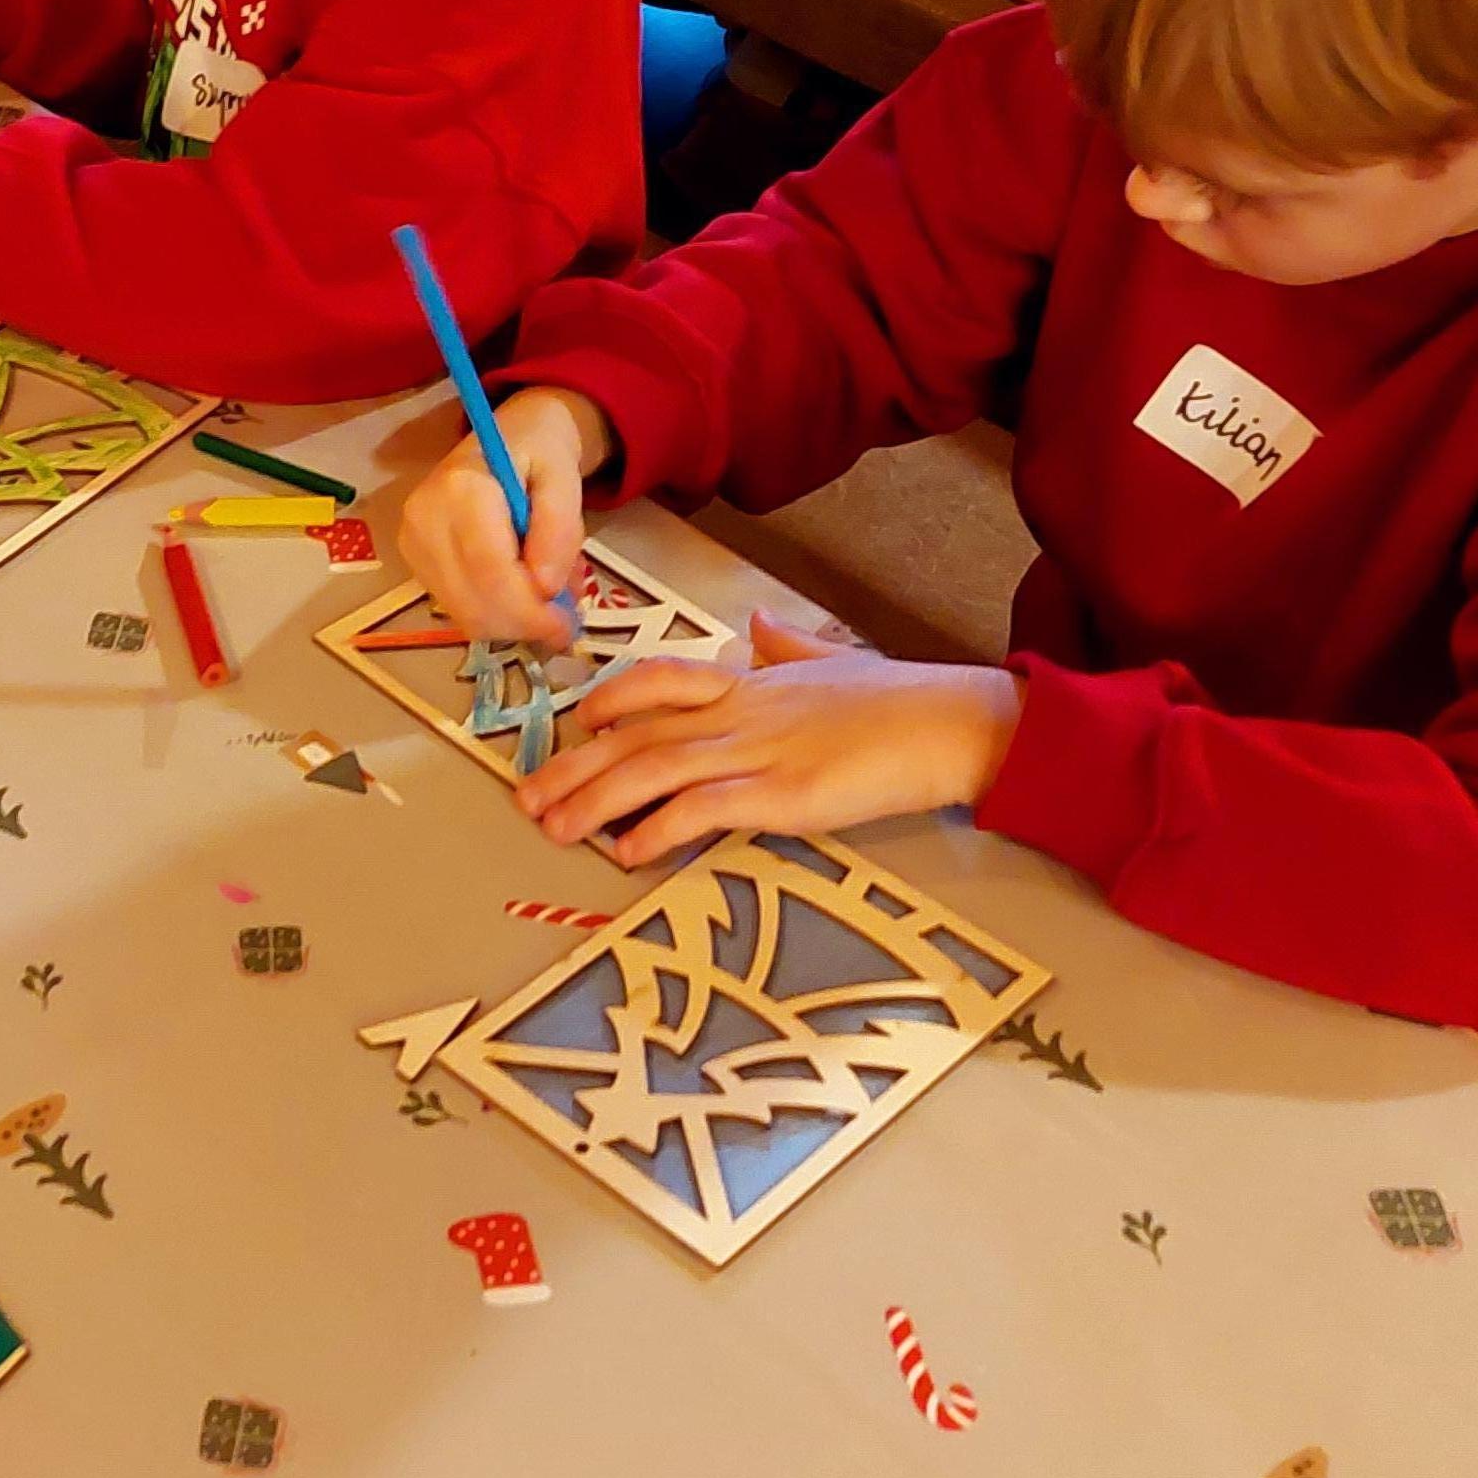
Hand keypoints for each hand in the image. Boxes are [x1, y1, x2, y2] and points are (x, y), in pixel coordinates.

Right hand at [398, 387, 605, 645]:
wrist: (505, 438)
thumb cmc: (538, 453)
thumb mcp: (565, 478)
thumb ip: (559, 529)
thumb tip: (545, 587)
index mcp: (461, 488)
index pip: (490, 570)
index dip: (530, 610)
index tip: (567, 627)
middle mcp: (425, 517)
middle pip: (473, 601)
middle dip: (523, 625)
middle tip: (563, 627)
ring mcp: (412, 541)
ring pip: (463, 614)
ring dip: (510, 624)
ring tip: (543, 605)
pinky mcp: (414, 560)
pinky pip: (456, 609)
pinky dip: (493, 615)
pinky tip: (517, 595)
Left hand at [515, 615, 1019, 866]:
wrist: (950, 724)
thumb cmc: (901, 699)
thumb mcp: (834, 660)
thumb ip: (788, 648)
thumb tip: (761, 625)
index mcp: (751, 681)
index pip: (660, 679)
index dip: (608, 698)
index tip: (575, 721)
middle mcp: (741, 711)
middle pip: (636, 733)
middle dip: (574, 766)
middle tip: (527, 796)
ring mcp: (758, 752)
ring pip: (653, 770)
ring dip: (594, 802)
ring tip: (554, 828)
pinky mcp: (781, 796)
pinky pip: (702, 811)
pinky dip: (657, 830)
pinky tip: (626, 852)